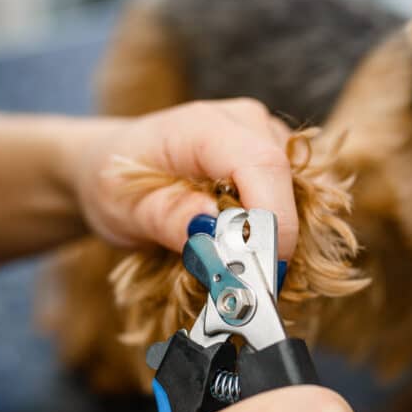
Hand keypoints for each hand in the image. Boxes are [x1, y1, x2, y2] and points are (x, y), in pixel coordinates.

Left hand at [70, 99, 299, 257]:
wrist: (112, 165)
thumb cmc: (114, 183)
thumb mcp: (126, 210)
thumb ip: (170, 219)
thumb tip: (214, 231)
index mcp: (205, 126)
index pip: (263, 165)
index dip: (273, 223)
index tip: (261, 276)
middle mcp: (247, 123)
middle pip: (288, 184)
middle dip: (273, 242)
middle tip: (243, 288)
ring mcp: (267, 138)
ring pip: (299, 196)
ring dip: (274, 241)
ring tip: (235, 268)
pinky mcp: (277, 159)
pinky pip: (295, 201)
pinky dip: (274, 235)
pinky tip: (244, 250)